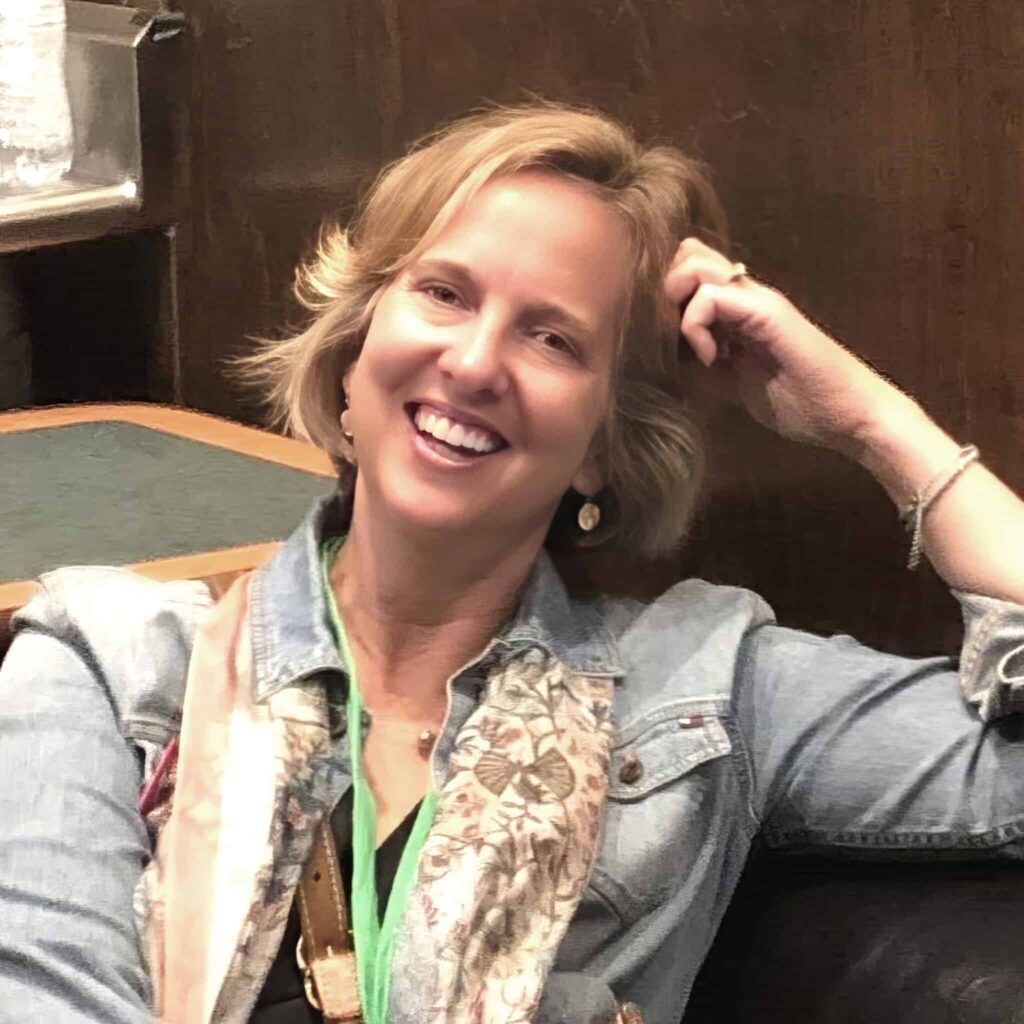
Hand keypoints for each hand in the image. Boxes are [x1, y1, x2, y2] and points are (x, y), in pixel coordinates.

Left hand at [663, 237, 910, 456]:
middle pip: (685, 255)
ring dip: (674, 304)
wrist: (849, 416)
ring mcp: (758, 299)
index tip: (663, 342)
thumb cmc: (799, 404)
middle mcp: (746, 294)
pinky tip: (711, 357)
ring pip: (694, 264)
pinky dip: (695, 325)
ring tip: (687, 347)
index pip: (685, 271)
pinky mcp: (768, 312)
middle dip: (660, 293)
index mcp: (736, 309)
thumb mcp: (729, 385)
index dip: (662, 297)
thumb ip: (700, 367)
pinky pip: (712, 296)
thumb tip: (659, 363)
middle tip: (667, 338)